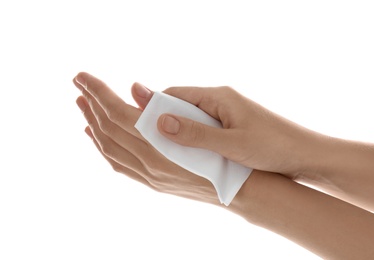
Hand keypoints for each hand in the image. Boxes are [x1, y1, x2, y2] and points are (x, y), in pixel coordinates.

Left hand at [73, 72, 218, 204]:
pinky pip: (119, 165)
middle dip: (90, 103)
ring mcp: (151, 176)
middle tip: (78, 83)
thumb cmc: (232, 153)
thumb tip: (136, 90)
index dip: (99, 92)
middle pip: (108, 129)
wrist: (244, 190)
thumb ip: (170, 109)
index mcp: (161, 146)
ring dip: (93, 124)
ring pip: (109, 149)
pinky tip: (98, 138)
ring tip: (83, 106)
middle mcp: (150, 164)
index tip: (83, 75)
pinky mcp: (154, 183)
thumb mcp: (206, 124)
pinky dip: (103, 148)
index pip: (118, 113)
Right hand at [156, 87, 320, 178]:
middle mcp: (220, 101)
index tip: (134, 123)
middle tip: (145, 141)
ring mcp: (226, 114)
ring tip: (162, 150)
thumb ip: (194, 134)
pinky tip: (187, 154)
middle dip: (163, 121)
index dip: (152, 108)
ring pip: (191, 119)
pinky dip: (192, 139)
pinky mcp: (231, 127)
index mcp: (218, 97)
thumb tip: (158, 122)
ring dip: (178, 132)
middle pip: (180, 106)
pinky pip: (203, 129)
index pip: (174, 95)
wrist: (306, 155)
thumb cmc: (273, 147)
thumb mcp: (231, 143)